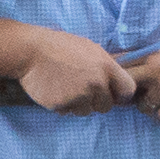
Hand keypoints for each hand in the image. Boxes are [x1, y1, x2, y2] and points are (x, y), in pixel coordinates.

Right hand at [9, 30, 137, 114]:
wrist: (31, 52)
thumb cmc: (61, 46)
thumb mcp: (91, 48)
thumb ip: (106, 65)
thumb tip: (118, 78)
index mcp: (106, 67)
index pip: (127, 90)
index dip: (120, 94)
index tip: (114, 95)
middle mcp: (96, 84)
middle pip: (106, 106)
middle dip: (96, 102)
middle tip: (83, 91)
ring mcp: (79, 96)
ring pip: (86, 111)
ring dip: (78, 105)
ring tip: (66, 89)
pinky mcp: (62, 105)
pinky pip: (67, 112)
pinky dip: (62, 105)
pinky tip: (55, 91)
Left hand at [122, 36, 159, 117]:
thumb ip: (145, 52)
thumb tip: (120, 57)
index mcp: (151, 56)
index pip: (120, 66)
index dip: (114, 75)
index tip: (114, 80)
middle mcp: (155, 72)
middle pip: (125, 87)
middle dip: (126, 93)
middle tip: (131, 96)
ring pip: (142, 106)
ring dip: (147, 105)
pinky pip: (159, 116)